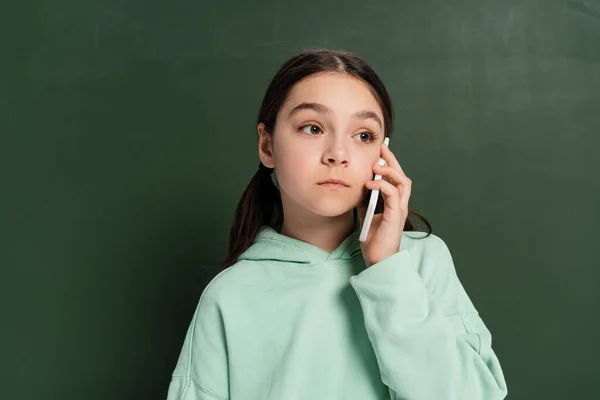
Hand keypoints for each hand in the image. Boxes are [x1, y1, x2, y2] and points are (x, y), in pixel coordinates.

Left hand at [357, 143, 411, 267]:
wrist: (377, 260)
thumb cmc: (374, 240)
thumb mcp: (367, 215)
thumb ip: (366, 201)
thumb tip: (358, 188)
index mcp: (395, 203)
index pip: (395, 178)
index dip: (389, 163)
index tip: (379, 151)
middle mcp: (400, 204)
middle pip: (402, 175)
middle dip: (391, 160)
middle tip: (381, 148)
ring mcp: (400, 210)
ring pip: (402, 182)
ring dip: (389, 171)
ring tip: (375, 166)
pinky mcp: (395, 216)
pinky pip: (393, 194)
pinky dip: (382, 186)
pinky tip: (369, 184)